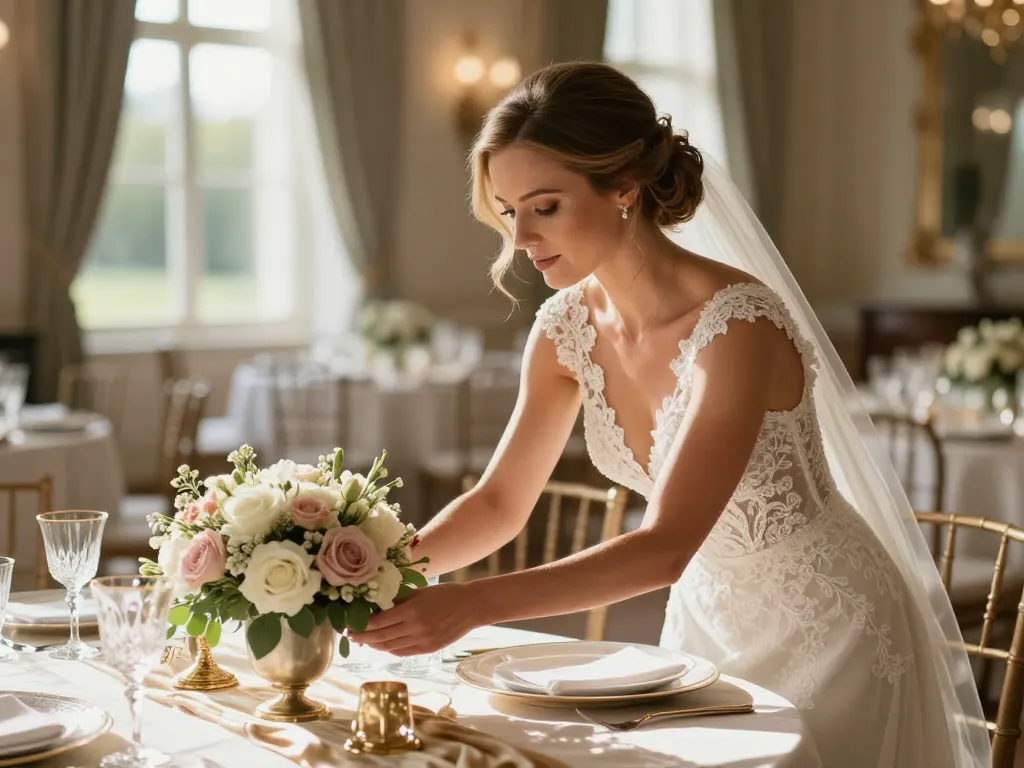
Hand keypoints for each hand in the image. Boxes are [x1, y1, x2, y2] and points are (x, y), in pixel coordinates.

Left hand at [350, 582, 479, 655]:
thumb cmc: (445, 594)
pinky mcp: (428, 649)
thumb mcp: (420, 592)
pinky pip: (403, 652)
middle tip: (350, 636)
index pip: (379, 622)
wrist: (471, 607)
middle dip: (363, 637)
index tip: (350, 624)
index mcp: (412, 611)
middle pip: (381, 637)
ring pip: (390, 647)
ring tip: (364, 641)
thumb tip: (376, 605)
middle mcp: (415, 628)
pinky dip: (390, 650)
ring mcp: (422, 641)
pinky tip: (382, 646)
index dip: (362, 625)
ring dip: (375, 645)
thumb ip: (398, 600)